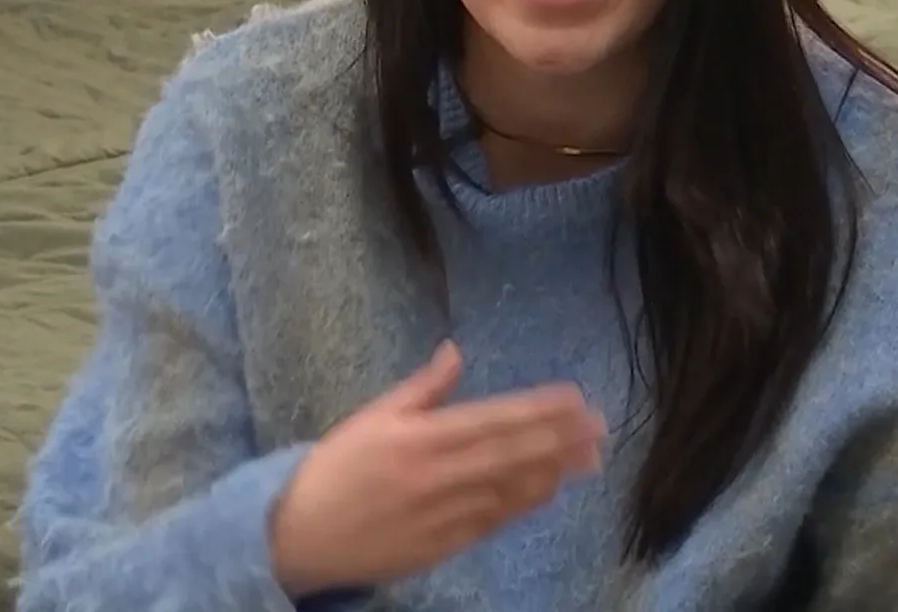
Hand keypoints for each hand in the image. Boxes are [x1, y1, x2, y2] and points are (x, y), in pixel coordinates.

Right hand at [268, 341, 605, 595]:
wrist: (298, 536)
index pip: (493, 419)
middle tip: (600, 427)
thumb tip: (456, 351)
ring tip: (588, 457)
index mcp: (420, 439)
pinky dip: (524, 504)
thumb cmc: (336, 468)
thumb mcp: (373, 416)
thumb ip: (423, 388)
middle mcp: (437, 476)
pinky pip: (493, 522)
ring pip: (510, 491)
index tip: (575, 398)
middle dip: (560, 439)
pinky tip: (549, 490)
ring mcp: (442, 515)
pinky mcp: (442, 546)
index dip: (539, 409)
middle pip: (512, 455)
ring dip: (553, 472)